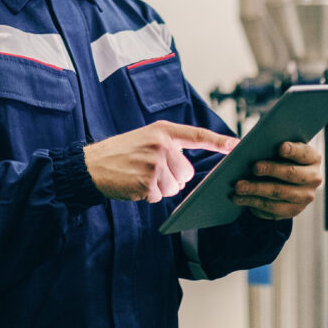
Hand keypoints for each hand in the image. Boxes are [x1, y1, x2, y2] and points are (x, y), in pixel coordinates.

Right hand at [83, 122, 235, 202]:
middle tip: (149, 169)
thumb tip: (188, 169)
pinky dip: (148, 195)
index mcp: (163, 130)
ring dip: (160, 187)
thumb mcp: (146, 138)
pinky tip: (134, 184)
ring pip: (175, 186)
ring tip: (139, 176)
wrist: (91, 165)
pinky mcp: (147, 182)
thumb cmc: (121, 153)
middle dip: (172, 177)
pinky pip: (160, 196)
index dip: (219, 141)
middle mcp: (161, 144)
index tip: (237, 145)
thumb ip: (168, 146)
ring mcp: (154, 163)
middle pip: (186, 172)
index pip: (197, 135)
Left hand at [231, 141, 321, 220]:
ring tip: (238, 187)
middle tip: (253, 167)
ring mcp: (304, 197)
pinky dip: (253, 203)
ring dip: (256, 190)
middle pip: (291, 174)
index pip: (304, 153)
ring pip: (279, 194)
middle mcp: (313, 179)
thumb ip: (271, 144)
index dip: (293, 150)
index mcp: (313, 158)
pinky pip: (272, 210)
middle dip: (271, 170)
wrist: (286, 178)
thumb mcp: (280, 148)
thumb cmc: (280, 158)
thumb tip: (249, 147)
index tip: (280, 147)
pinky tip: (240, 198)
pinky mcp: (292, 211)